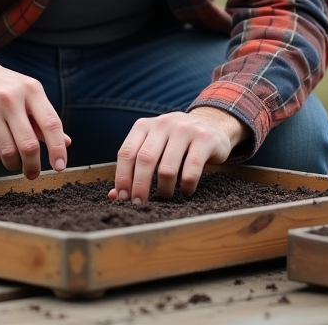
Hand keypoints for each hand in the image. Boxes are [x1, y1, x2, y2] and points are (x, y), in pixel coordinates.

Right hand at [0, 53, 69, 179]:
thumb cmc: (8, 89)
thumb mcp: (30, 95)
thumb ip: (45, 119)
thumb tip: (66, 143)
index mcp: (32, 90)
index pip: (51, 124)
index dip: (57, 148)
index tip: (60, 167)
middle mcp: (11, 98)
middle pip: (28, 144)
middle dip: (33, 165)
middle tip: (33, 174)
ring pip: (7, 151)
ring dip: (14, 164)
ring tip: (15, 163)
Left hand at [110, 107, 246, 202]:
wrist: (213, 124)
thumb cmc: (176, 142)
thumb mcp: (154, 146)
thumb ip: (135, 167)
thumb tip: (114, 196)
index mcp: (144, 125)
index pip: (126, 153)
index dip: (122, 177)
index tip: (123, 198)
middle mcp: (162, 124)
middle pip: (145, 160)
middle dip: (140, 186)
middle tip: (140, 204)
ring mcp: (184, 129)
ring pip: (167, 167)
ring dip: (164, 190)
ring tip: (165, 198)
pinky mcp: (204, 139)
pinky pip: (191, 169)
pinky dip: (186, 186)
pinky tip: (185, 192)